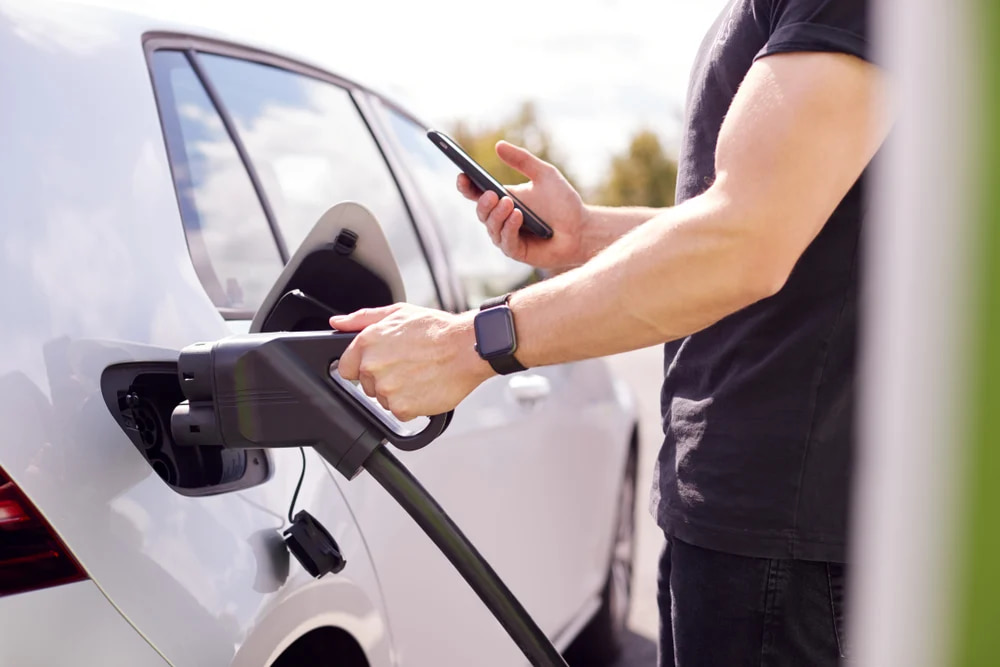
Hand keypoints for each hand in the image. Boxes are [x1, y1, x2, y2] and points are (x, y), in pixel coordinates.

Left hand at [330, 304, 493, 421]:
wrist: (466, 348)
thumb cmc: (436, 329)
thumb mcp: (397, 313)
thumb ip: (362, 318)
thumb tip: (337, 323)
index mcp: (367, 342)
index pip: (346, 367)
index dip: (363, 366)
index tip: (381, 364)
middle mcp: (372, 366)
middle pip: (367, 384)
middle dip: (384, 378)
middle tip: (408, 365)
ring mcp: (387, 389)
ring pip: (383, 399)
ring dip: (398, 392)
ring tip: (419, 374)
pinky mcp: (402, 408)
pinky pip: (400, 412)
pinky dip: (412, 404)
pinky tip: (424, 387)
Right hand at [457, 141, 587, 269]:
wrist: (581, 228)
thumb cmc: (563, 202)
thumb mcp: (545, 174)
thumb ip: (522, 160)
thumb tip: (498, 145)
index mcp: (502, 199)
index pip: (476, 193)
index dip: (466, 185)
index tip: (463, 175)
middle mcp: (501, 219)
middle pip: (481, 212)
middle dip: (483, 203)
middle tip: (492, 193)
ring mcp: (507, 236)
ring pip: (491, 227)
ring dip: (498, 216)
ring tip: (510, 204)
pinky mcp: (516, 251)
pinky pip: (506, 241)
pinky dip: (510, 228)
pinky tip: (517, 216)